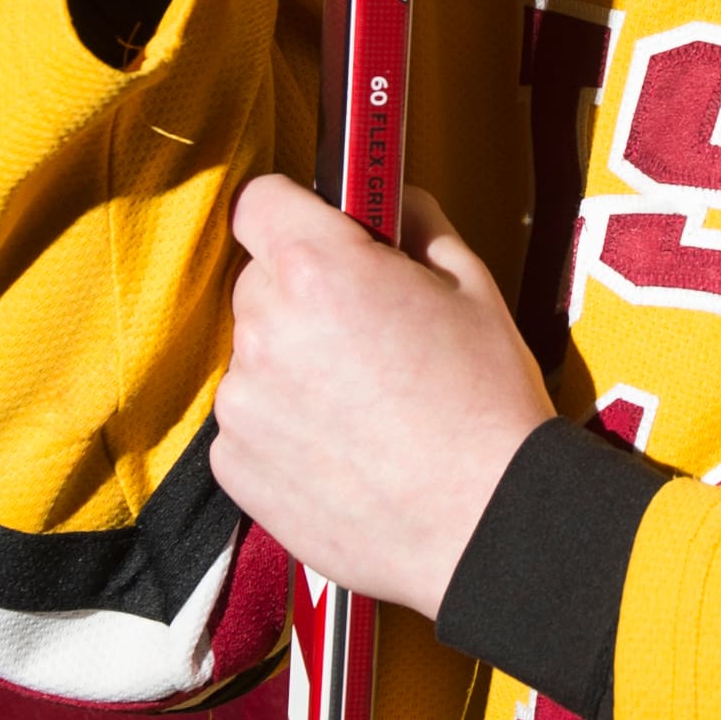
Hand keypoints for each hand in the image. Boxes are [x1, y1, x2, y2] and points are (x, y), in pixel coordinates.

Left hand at [213, 179, 552, 617]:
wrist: (484, 522)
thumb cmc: (487, 404)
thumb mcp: (473, 288)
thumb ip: (417, 223)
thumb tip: (390, 197)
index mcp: (316, 267)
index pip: (260, 201)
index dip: (293, 214)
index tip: (319, 235)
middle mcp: (263, 326)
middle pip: (259, 283)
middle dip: (302, 297)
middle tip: (365, 337)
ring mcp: (241, 401)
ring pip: (254, 357)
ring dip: (291, 368)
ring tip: (361, 410)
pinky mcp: (233, 463)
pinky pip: (249, 424)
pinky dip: (283, 431)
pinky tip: (343, 452)